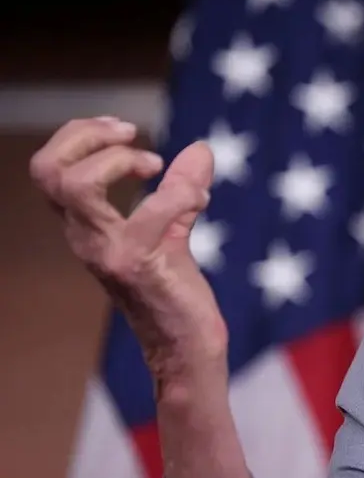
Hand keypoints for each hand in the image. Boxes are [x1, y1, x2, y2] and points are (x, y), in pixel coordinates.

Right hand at [29, 116, 226, 370]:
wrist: (184, 347)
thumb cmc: (174, 293)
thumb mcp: (173, 231)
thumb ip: (180, 191)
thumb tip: (200, 148)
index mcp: (84, 226)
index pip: (49, 167)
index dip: (81, 134)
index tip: (127, 130)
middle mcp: (85, 237)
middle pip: (48, 170)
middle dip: (89, 136)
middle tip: (135, 137)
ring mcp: (107, 252)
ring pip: (76, 187)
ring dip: (120, 160)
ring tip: (157, 166)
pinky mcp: (137, 266)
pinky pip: (149, 214)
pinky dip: (180, 193)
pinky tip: (200, 197)